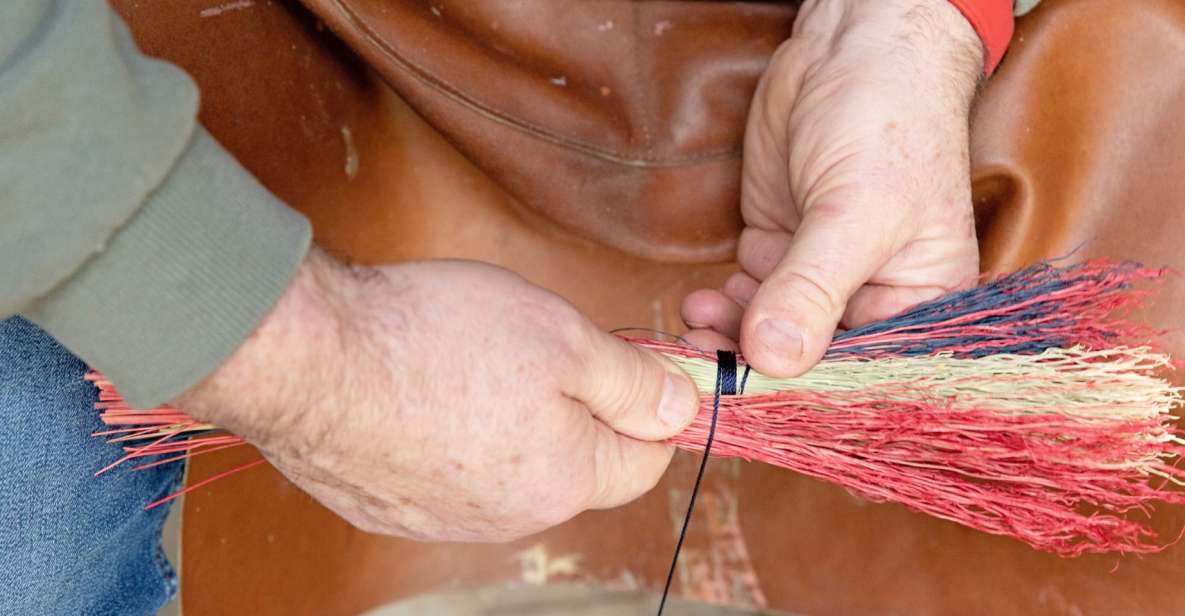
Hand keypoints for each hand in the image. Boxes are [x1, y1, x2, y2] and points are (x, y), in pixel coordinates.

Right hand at [175, 249, 698, 541]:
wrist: (306, 359)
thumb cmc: (433, 337)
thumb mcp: (563, 337)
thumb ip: (634, 382)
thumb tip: (683, 409)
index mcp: (565, 481)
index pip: (646, 458)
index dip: (644, 400)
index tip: (621, 358)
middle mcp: (511, 518)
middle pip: (576, 463)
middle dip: (572, 407)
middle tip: (532, 346)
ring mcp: (445, 521)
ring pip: (511, 468)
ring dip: (509, 420)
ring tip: (465, 361)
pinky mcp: (392, 510)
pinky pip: (449, 475)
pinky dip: (449, 437)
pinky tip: (421, 392)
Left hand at [682, 0, 982, 375]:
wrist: (852, 49)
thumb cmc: (888, 122)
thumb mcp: (856, 210)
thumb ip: (813, 287)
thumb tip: (775, 359)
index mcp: (921, 305)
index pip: (867, 377)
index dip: (812, 397)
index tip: (756, 410)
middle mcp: (873, 300)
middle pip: (812, 363)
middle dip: (759, 371)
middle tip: (708, 376)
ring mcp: (821, 277)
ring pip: (771, 335)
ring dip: (731, 340)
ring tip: (697, 332)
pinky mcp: (781, 251)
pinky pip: (747, 300)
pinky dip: (722, 309)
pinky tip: (699, 307)